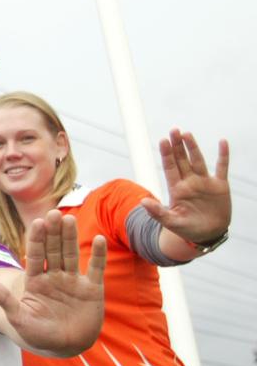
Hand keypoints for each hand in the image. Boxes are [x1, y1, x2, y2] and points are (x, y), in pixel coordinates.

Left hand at [0, 211, 106, 353]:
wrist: (64, 347)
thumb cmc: (38, 334)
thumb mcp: (19, 319)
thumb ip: (5, 301)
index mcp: (36, 281)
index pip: (36, 256)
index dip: (37, 240)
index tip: (37, 223)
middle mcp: (54, 277)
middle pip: (53, 250)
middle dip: (53, 233)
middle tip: (53, 213)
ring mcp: (73, 281)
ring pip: (71, 254)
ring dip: (70, 238)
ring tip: (69, 219)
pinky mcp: (92, 289)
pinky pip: (95, 269)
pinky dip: (98, 255)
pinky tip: (99, 239)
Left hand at [142, 129, 230, 243]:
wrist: (207, 235)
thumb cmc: (187, 229)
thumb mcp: (171, 222)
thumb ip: (158, 212)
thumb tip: (142, 202)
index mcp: (176, 189)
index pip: (170, 167)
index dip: (166, 154)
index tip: (163, 141)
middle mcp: (189, 182)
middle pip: (181, 160)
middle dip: (177, 146)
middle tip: (173, 130)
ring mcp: (204, 182)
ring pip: (198, 160)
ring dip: (193, 147)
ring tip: (187, 134)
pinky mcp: (220, 186)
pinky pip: (222, 167)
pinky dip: (223, 155)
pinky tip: (222, 142)